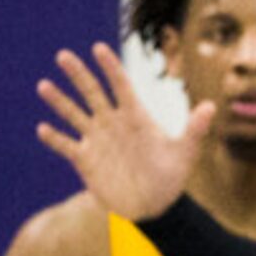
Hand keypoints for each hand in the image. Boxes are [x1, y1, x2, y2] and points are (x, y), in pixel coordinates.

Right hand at [35, 42, 208, 219]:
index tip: (98, 48)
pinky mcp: (85, 159)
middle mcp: (112, 122)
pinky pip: (66, 145)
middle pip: (92, 92)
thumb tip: (212, 107)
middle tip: (63, 56)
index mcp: (135, 117)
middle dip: (78, 75)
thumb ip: (194, 130)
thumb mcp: (184, 154)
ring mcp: (97, 139)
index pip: (121, 86)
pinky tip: (43, 129)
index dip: (110, 67)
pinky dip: (55, 138)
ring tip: (44, 86)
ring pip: (74, 114)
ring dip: (59, 101)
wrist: (152, 206)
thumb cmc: (170, 177)